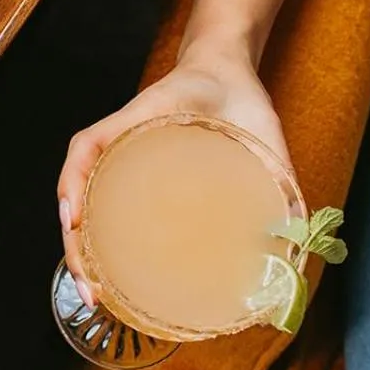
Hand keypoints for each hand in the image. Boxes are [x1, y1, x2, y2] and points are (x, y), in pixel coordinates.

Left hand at [56, 42, 289, 306]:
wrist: (235, 67)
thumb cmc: (242, 119)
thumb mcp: (264, 171)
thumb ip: (279, 212)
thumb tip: (295, 263)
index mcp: (150, 190)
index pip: (115, 235)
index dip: (107, 271)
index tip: (108, 302)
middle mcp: (127, 170)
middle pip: (88, 222)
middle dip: (85, 263)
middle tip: (93, 296)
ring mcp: (121, 145)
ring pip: (77, 193)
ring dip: (73, 233)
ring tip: (82, 268)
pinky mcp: (120, 121)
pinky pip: (85, 151)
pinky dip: (75, 180)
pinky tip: (73, 210)